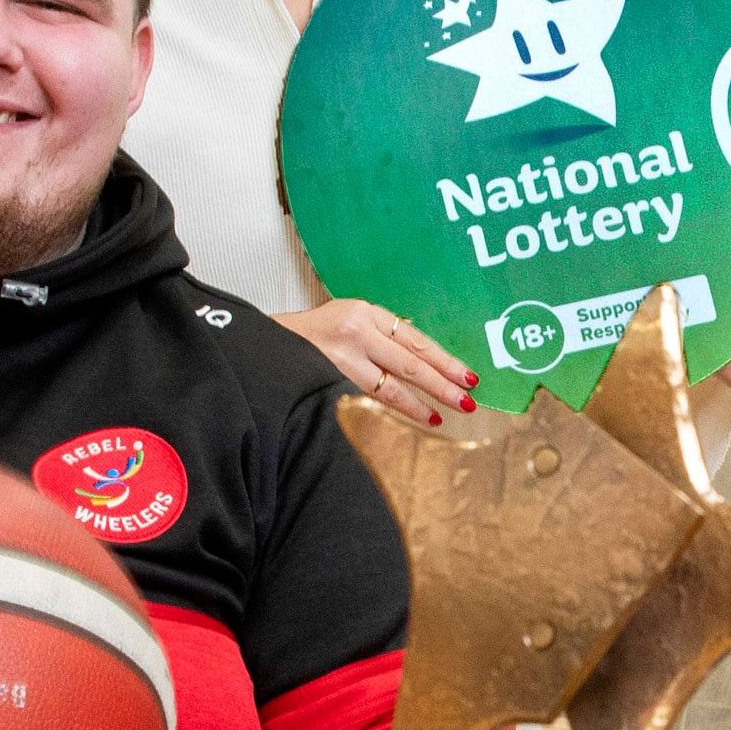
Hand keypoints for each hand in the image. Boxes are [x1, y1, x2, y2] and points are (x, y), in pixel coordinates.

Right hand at [276, 299, 477, 426]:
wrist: (263, 345)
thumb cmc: (309, 336)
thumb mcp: (347, 321)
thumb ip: (381, 336)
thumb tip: (422, 357)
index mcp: (363, 312)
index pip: (414, 339)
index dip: (444, 359)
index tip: (467, 375)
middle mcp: (355, 331)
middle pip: (409, 362)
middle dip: (442, 383)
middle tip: (467, 400)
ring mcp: (340, 357)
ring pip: (391, 385)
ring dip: (421, 403)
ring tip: (444, 415)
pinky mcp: (328, 379)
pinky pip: (370, 398)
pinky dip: (394, 409)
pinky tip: (414, 417)